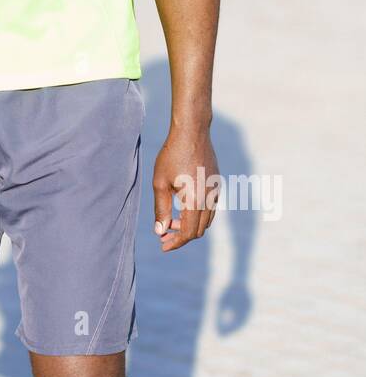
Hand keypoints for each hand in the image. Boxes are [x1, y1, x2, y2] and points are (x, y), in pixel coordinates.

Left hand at [153, 128, 218, 251]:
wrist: (192, 132)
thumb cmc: (172, 155)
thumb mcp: (160, 183)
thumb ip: (161, 209)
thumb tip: (160, 231)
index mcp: (195, 201)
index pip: (188, 233)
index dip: (175, 242)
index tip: (163, 245)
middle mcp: (209, 199)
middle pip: (199, 230)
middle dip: (181, 236)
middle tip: (163, 234)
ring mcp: (216, 191)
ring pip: (206, 220)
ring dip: (190, 226)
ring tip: (171, 222)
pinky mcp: (217, 184)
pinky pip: (210, 208)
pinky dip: (197, 214)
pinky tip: (182, 207)